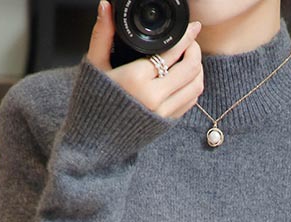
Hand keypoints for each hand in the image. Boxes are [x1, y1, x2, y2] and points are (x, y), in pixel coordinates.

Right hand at [88, 1, 203, 119]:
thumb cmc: (92, 102)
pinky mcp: (167, 124)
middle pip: (190, 68)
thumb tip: (105, 6)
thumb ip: (102, 34)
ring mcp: (162, 113)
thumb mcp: (95, 65)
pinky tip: (185, 78)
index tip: (192, 28)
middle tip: (190, 41)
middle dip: (195, 51)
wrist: (94, 140)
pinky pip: (190, 102)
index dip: (186, 38)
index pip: (171, 53)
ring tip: (190, 58)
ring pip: (195, 86)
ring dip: (198, 69)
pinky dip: (193, 87)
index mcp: (135, 79)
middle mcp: (153, 97)